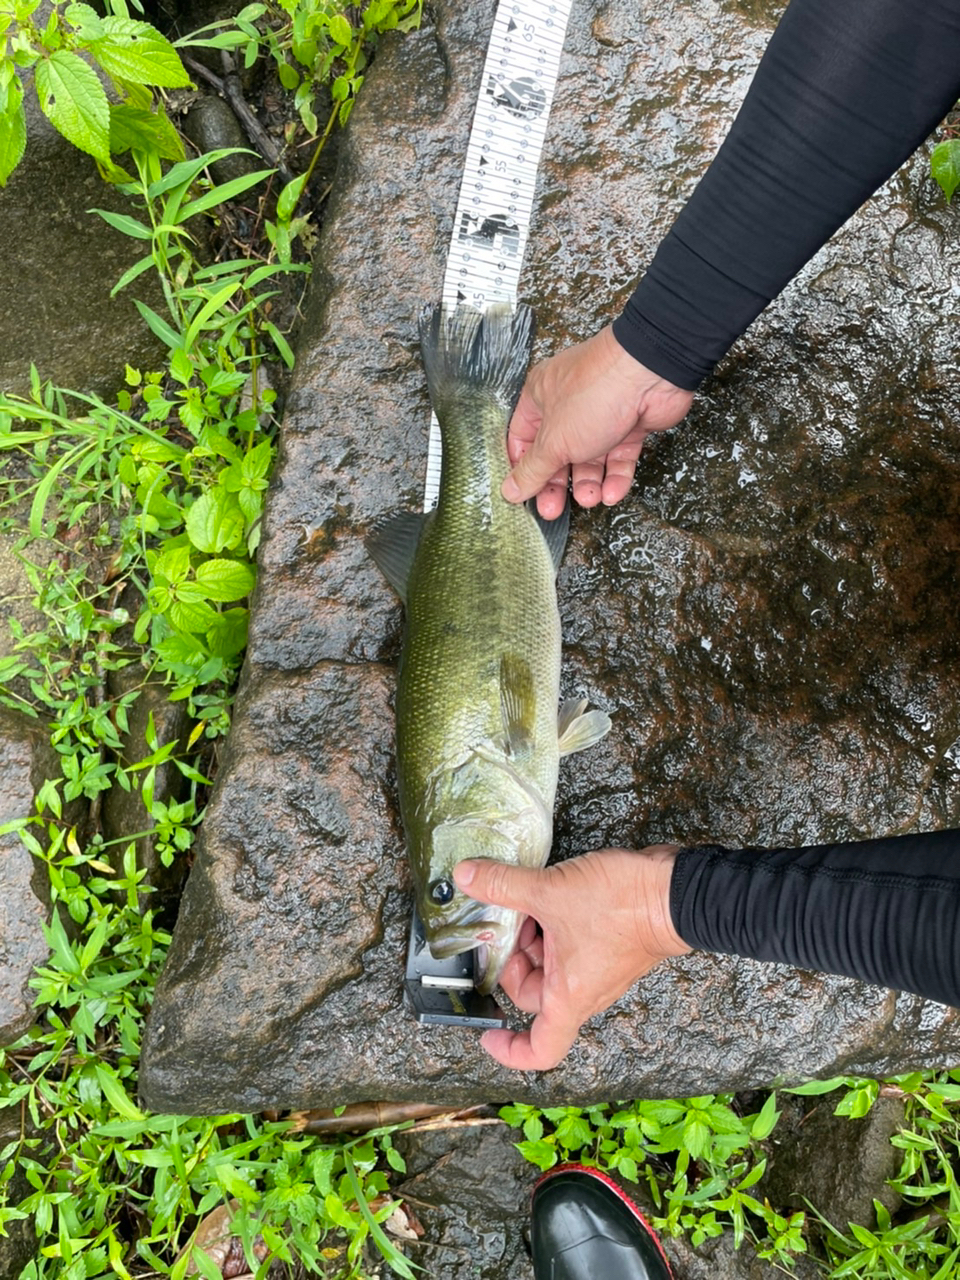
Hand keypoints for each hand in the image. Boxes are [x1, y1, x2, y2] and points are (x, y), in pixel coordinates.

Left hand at [453, 846, 690, 1070]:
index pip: (538, 1049)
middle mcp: (583, 990)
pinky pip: (567, 944)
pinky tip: (541, 891)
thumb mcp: (549, 892)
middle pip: (532, 994)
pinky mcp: (606, 943)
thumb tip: (465, 877)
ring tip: (520, 899)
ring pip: (549, 964)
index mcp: (567, 997)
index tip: (486, 1031)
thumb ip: (503, 885)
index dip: (508, 1049)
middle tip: (499, 924)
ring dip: (530, 935)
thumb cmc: (623, 907)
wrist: (675, 889)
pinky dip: (549, 923)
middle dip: (511, 960)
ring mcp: (596, 967)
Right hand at [503, 326, 694, 518]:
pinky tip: (612, 492)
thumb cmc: (597, 391)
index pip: (522, 440)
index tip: (522, 494)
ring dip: (589, 484)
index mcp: (540, 398)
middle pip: (556, 455)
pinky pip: (618, 459)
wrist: (650, 375)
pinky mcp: (629, 426)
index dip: (521, 468)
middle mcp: (568, 406)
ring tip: (590, 498)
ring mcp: (600, 416)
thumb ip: (533, 470)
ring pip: (589, 460)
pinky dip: (616, 478)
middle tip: (554, 508)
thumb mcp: (554, 441)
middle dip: (557, 484)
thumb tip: (511, 489)